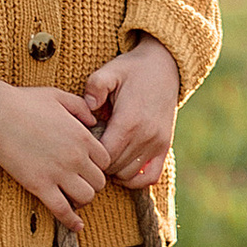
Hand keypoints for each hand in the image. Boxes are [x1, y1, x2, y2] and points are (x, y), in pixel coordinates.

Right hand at [0, 76, 109, 218]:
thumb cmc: (24, 101)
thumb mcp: (59, 96)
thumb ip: (81, 108)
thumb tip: (94, 121)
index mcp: (83, 136)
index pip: (106, 160)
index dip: (98, 164)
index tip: (88, 165)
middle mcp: (75, 157)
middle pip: (99, 182)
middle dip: (92, 182)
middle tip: (80, 180)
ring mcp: (58, 173)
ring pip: (86, 197)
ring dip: (82, 198)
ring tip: (73, 195)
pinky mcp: (39, 186)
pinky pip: (62, 210)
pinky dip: (71, 221)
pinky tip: (77, 226)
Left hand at [83, 37, 180, 187]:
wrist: (165, 66)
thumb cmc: (132, 69)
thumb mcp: (110, 70)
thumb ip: (95, 86)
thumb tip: (88, 107)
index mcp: (129, 120)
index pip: (104, 155)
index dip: (89, 155)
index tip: (81, 144)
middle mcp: (146, 136)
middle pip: (114, 167)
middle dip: (98, 163)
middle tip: (88, 149)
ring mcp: (158, 143)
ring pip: (129, 174)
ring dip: (113, 170)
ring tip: (103, 155)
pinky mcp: (165, 147)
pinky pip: (151, 176)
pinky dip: (135, 179)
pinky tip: (121, 169)